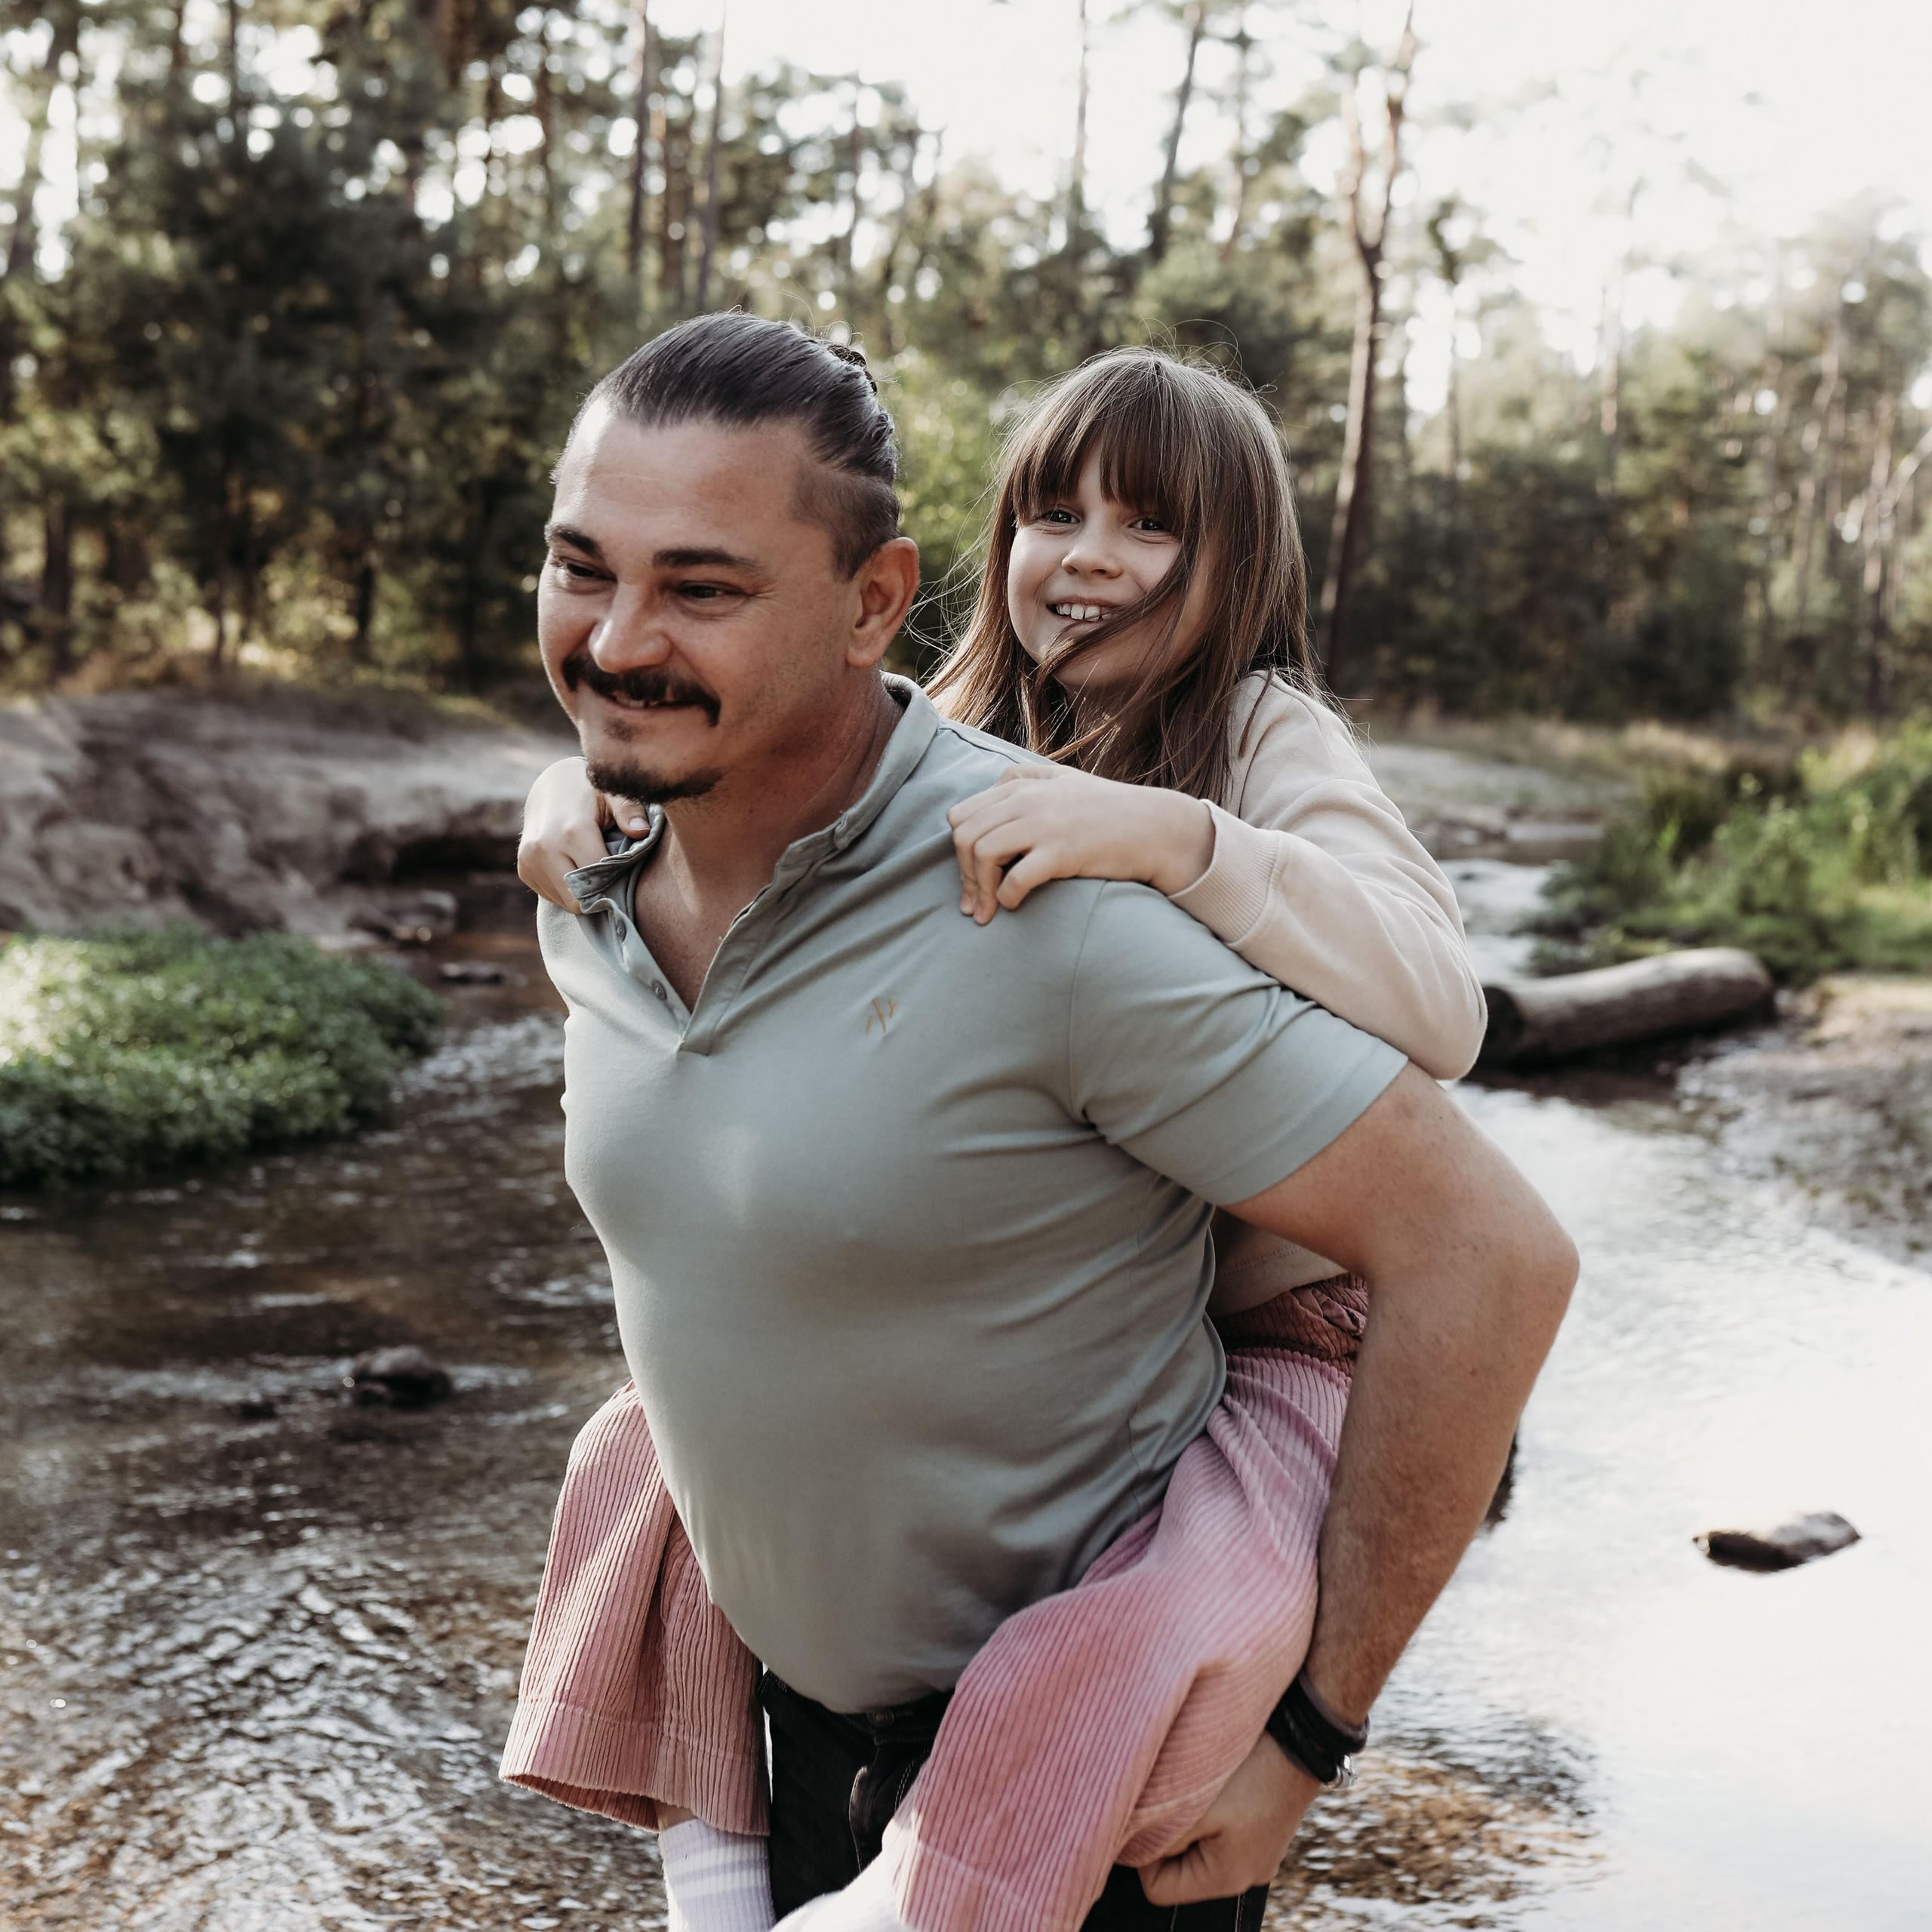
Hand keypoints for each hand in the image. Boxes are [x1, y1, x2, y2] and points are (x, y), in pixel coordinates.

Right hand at [517, 756, 647, 911]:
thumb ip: (629, 812)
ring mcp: (529, 860)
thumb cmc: (591, 791)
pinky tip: (575, 870)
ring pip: (565, 901)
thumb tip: (641, 831)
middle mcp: (544, 848)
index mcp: (572, 831)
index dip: (616, 883)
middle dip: (599, 894)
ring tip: (594, 872)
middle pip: (579, 898)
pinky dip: (567, 890)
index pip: (599, 880)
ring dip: (583, 894)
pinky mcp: (523, 869)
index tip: (626, 877)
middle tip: (613, 881)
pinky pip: (552, 896)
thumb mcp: (614, 794)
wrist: (552, 785)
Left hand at [945, 764, 1214, 922]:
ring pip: (982, 853)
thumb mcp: (1064, 781)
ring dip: (980, 890)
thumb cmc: (1110, 811)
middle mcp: (1028, 800)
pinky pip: (1015, 877)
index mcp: (1022, 785)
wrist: (1156, 828)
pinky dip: (1006, 896)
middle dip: (962, 875)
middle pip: (964, 836)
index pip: (962, 814)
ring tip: (988, 911)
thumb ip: (1026, 779)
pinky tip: (1013, 905)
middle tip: (973, 905)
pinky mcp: (1063, 851)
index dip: (958, 850)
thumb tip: (991, 790)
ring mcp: (1045, 823)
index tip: (971, 877)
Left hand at [1136, 1732, 1317, 1906]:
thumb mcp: (1193, 1804)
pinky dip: (1211, 1811)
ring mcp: (1258, 1855)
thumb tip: (1129, 1848)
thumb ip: (1157, 1834)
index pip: (1158, 1889)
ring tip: (1198, 1786)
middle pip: (1180, 1871)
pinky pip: (1221, 1833)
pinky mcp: (1263, 1832)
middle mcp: (1246, 1876)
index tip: (1152, 1812)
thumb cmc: (1248, 1769)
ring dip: (1189, 1819)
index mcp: (1226, 1879)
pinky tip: (1219, 1783)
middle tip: (1175, 1795)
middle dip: (1169, 1834)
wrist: (1302, 1736)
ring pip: (1199, 1847)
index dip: (1143, 1852)